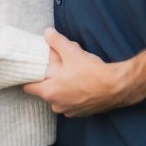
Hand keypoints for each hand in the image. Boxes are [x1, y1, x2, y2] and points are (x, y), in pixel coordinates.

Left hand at [23, 28, 142, 116]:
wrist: (117, 87)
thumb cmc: (91, 71)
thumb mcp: (71, 52)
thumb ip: (56, 41)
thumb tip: (47, 32)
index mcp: (50, 92)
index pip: (28, 88)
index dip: (28, 78)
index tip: (30, 71)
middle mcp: (57, 105)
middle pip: (45, 92)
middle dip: (49, 81)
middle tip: (56, 68)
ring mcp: (70, 112)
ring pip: (60, 98)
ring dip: (63, 88)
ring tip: (71, 74)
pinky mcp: (83, 113)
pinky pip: (72, 103)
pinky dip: (74, 95)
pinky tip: (82, 83)